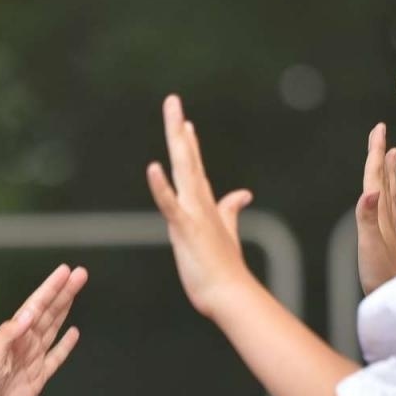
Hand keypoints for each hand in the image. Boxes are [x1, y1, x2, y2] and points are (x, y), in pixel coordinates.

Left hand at [0, 264, 85, 395]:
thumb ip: (9, 334)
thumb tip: (29, 313)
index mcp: (11, 336)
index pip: (36, 306)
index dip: (51, 288)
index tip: (65, 271)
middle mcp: (23, 344)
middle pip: (49, 312)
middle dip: (64, 292)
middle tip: (80, 274)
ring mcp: (32, 360)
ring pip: (54, 328)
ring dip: (65, 309)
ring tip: (77, 291)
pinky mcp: (37, 378)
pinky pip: (56, 357)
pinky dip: (66, 345)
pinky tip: (73, 333)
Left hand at [145, 95, 256, 319]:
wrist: (230, 294)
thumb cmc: (225, 269)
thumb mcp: (226, 233)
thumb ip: (231, 211)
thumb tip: (242, 194)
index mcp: (204, 205)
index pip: (194, 166)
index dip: (188, 143)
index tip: (183, 121)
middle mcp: (198, 203)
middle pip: (187, 158)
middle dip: (179, 129)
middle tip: (173, 101)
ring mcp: (193, 214)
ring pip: (184, 171)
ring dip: (178, 144)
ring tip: (175, 118)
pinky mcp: (185, 229)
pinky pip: (170, 204)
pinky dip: (161, 186)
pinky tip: (153, 168)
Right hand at [355, 122, 395, 292]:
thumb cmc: (382, 277)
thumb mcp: (371, 246)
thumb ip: (368, 218)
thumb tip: (370, 190)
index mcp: (379, 215)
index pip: (376, 177)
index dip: (375, 153)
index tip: (379, 130)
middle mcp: (385, 218)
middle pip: (383, 179)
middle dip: (381, 155)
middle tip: (381, 133)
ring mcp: (388, 229)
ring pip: (388, 192)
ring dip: (388, 173)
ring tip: (393, 155)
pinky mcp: (388, 242)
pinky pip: (390, 213)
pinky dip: (391, 201)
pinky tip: (395, 199)